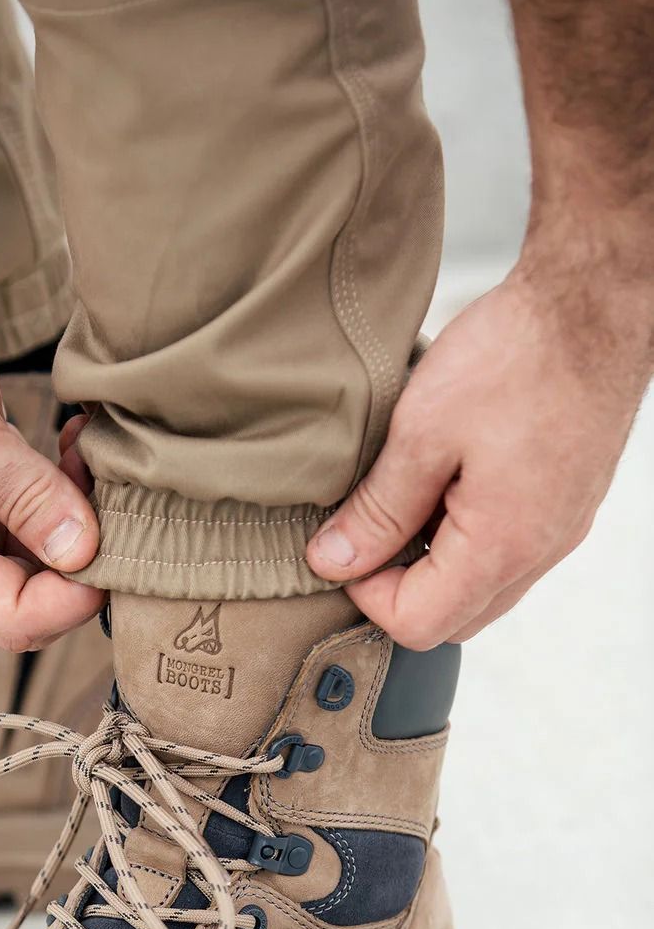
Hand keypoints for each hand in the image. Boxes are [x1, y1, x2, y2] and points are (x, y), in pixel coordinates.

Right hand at [0, 255, 102, 648]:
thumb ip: (24, 495)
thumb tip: (83, 554)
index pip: (13, 620)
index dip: (72, 601)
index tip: (113, 545)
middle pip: (34, 595)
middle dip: (85, 555)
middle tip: (109, 493)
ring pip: (44, 552)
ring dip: (82, 516)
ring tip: (91, 455)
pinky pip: (39, 509)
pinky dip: (69, 485)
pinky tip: (77, 443)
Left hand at [306, 261, 650, 646]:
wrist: (594, 303)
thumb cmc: (515, 356)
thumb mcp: (422, 431)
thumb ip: (377, 509)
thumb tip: (332, 561)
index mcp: (502, 546)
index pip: (418, 625)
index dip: (366, 594)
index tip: (344, 545)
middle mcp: (540, 552)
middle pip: (453, 619)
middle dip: (398, 589)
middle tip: (367, 529)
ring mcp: (560, 530)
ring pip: (483, 589)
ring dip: (433, 564)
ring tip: (406, 498)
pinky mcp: (567, 504)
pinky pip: (509, 553)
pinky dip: (467, 539)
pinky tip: (446, 482)